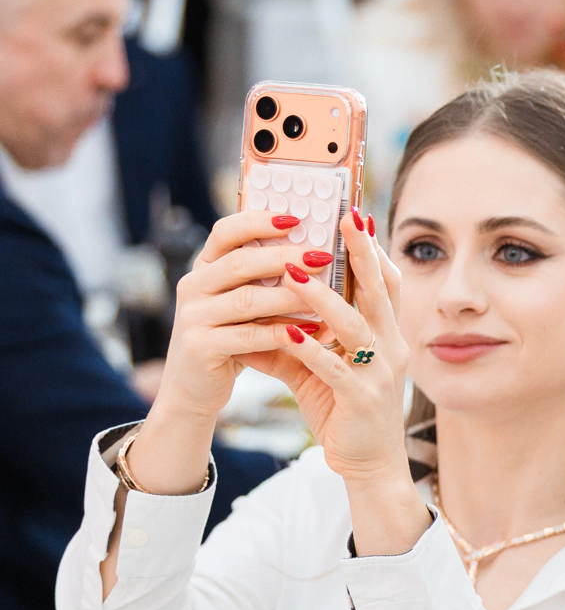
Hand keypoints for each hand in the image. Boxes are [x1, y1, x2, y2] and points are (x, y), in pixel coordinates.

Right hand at [151, 211, 329, 422]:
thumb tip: (316, 254)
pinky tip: (311, 331)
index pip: (226, 233)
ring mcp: (193, 317)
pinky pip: (248, 335)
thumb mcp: (243, 305)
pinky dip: (282, 332)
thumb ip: (264, 281)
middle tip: (323, 256)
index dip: (258, 222)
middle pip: (240, 263)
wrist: (193, 390)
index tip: (296, 218)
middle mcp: (194, 287)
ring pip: (247, 299)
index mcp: (205, 269)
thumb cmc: (231, 340)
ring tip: (325, 294)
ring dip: (290, 296)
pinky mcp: (201, 347)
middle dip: (284, 257)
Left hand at [245, 208, 410, 489]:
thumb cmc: (344, 409)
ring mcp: (379, 374)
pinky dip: (311, 350)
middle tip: (344, 218)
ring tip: (292, 272)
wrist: (368, 463)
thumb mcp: (321, 364)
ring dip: (323, 298)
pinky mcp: (361, 401)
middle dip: (362, 254)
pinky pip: (335, 369)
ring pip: (355, 326)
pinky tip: (288, 333)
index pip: (386, 284)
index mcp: (387, 335)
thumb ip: (296, 332)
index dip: (374, 249)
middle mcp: (391, 348)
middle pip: (380, 293)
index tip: (355, 215)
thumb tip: (257, 303)